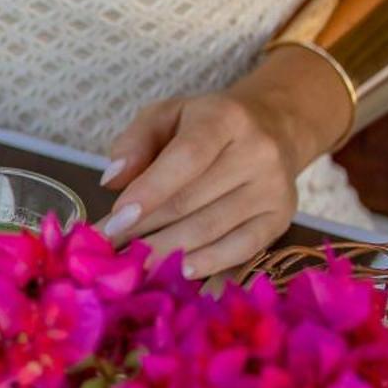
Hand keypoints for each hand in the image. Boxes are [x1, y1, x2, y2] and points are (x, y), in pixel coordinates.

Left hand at [100, 49, 347, 277]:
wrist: (273, 128)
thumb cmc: (205, 126)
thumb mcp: (166, 115)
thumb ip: (135, 142)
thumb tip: (112, 180)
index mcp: (226, 119)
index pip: (186, 158)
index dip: (149, 191)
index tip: (116, 220)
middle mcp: (258, 152)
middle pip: (192, 201)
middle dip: (143, 230)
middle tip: (107, 251)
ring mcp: (273, 188)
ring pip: (211, 228)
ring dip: (166, 251)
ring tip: (130, 266)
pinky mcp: (280, 217)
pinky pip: (242, 248)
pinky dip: (209, 263)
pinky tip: (179, 272)